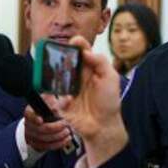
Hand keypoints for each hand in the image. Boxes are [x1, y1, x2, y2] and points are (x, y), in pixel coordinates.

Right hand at [23, 102, 71, 152]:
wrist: (42, 122)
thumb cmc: (46, 111)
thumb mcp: (52, 103)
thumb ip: (60, 101)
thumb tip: (68, 99)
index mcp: (30, 112)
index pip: (29, 115)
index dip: (34, 118)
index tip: (41, 120)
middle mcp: (28, 125)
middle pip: (40, 129)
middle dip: (55, 127)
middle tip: (65, 124)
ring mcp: (31, 136)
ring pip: (45, 139)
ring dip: (59, 136)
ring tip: (68, 131)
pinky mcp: (36, 145)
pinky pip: (47, 147)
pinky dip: (58, 143)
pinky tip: (66, 139)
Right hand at [55, 36, 127, 167]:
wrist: (102, 126)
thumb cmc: (109, 103)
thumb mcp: (111, 78)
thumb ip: (100, 62)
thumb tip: (86, 52)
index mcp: (89, 69)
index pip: (81, 52)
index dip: (77, 44)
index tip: (74, 42)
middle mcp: (77, 77)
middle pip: (66, 61)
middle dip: (63, 58)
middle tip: (63, 57)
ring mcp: (68, 89)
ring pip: (56, 77)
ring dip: (59, 77)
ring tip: (65, 80)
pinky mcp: (61, 102)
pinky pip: (55, 97)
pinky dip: (62, 98)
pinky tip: (70, 101)